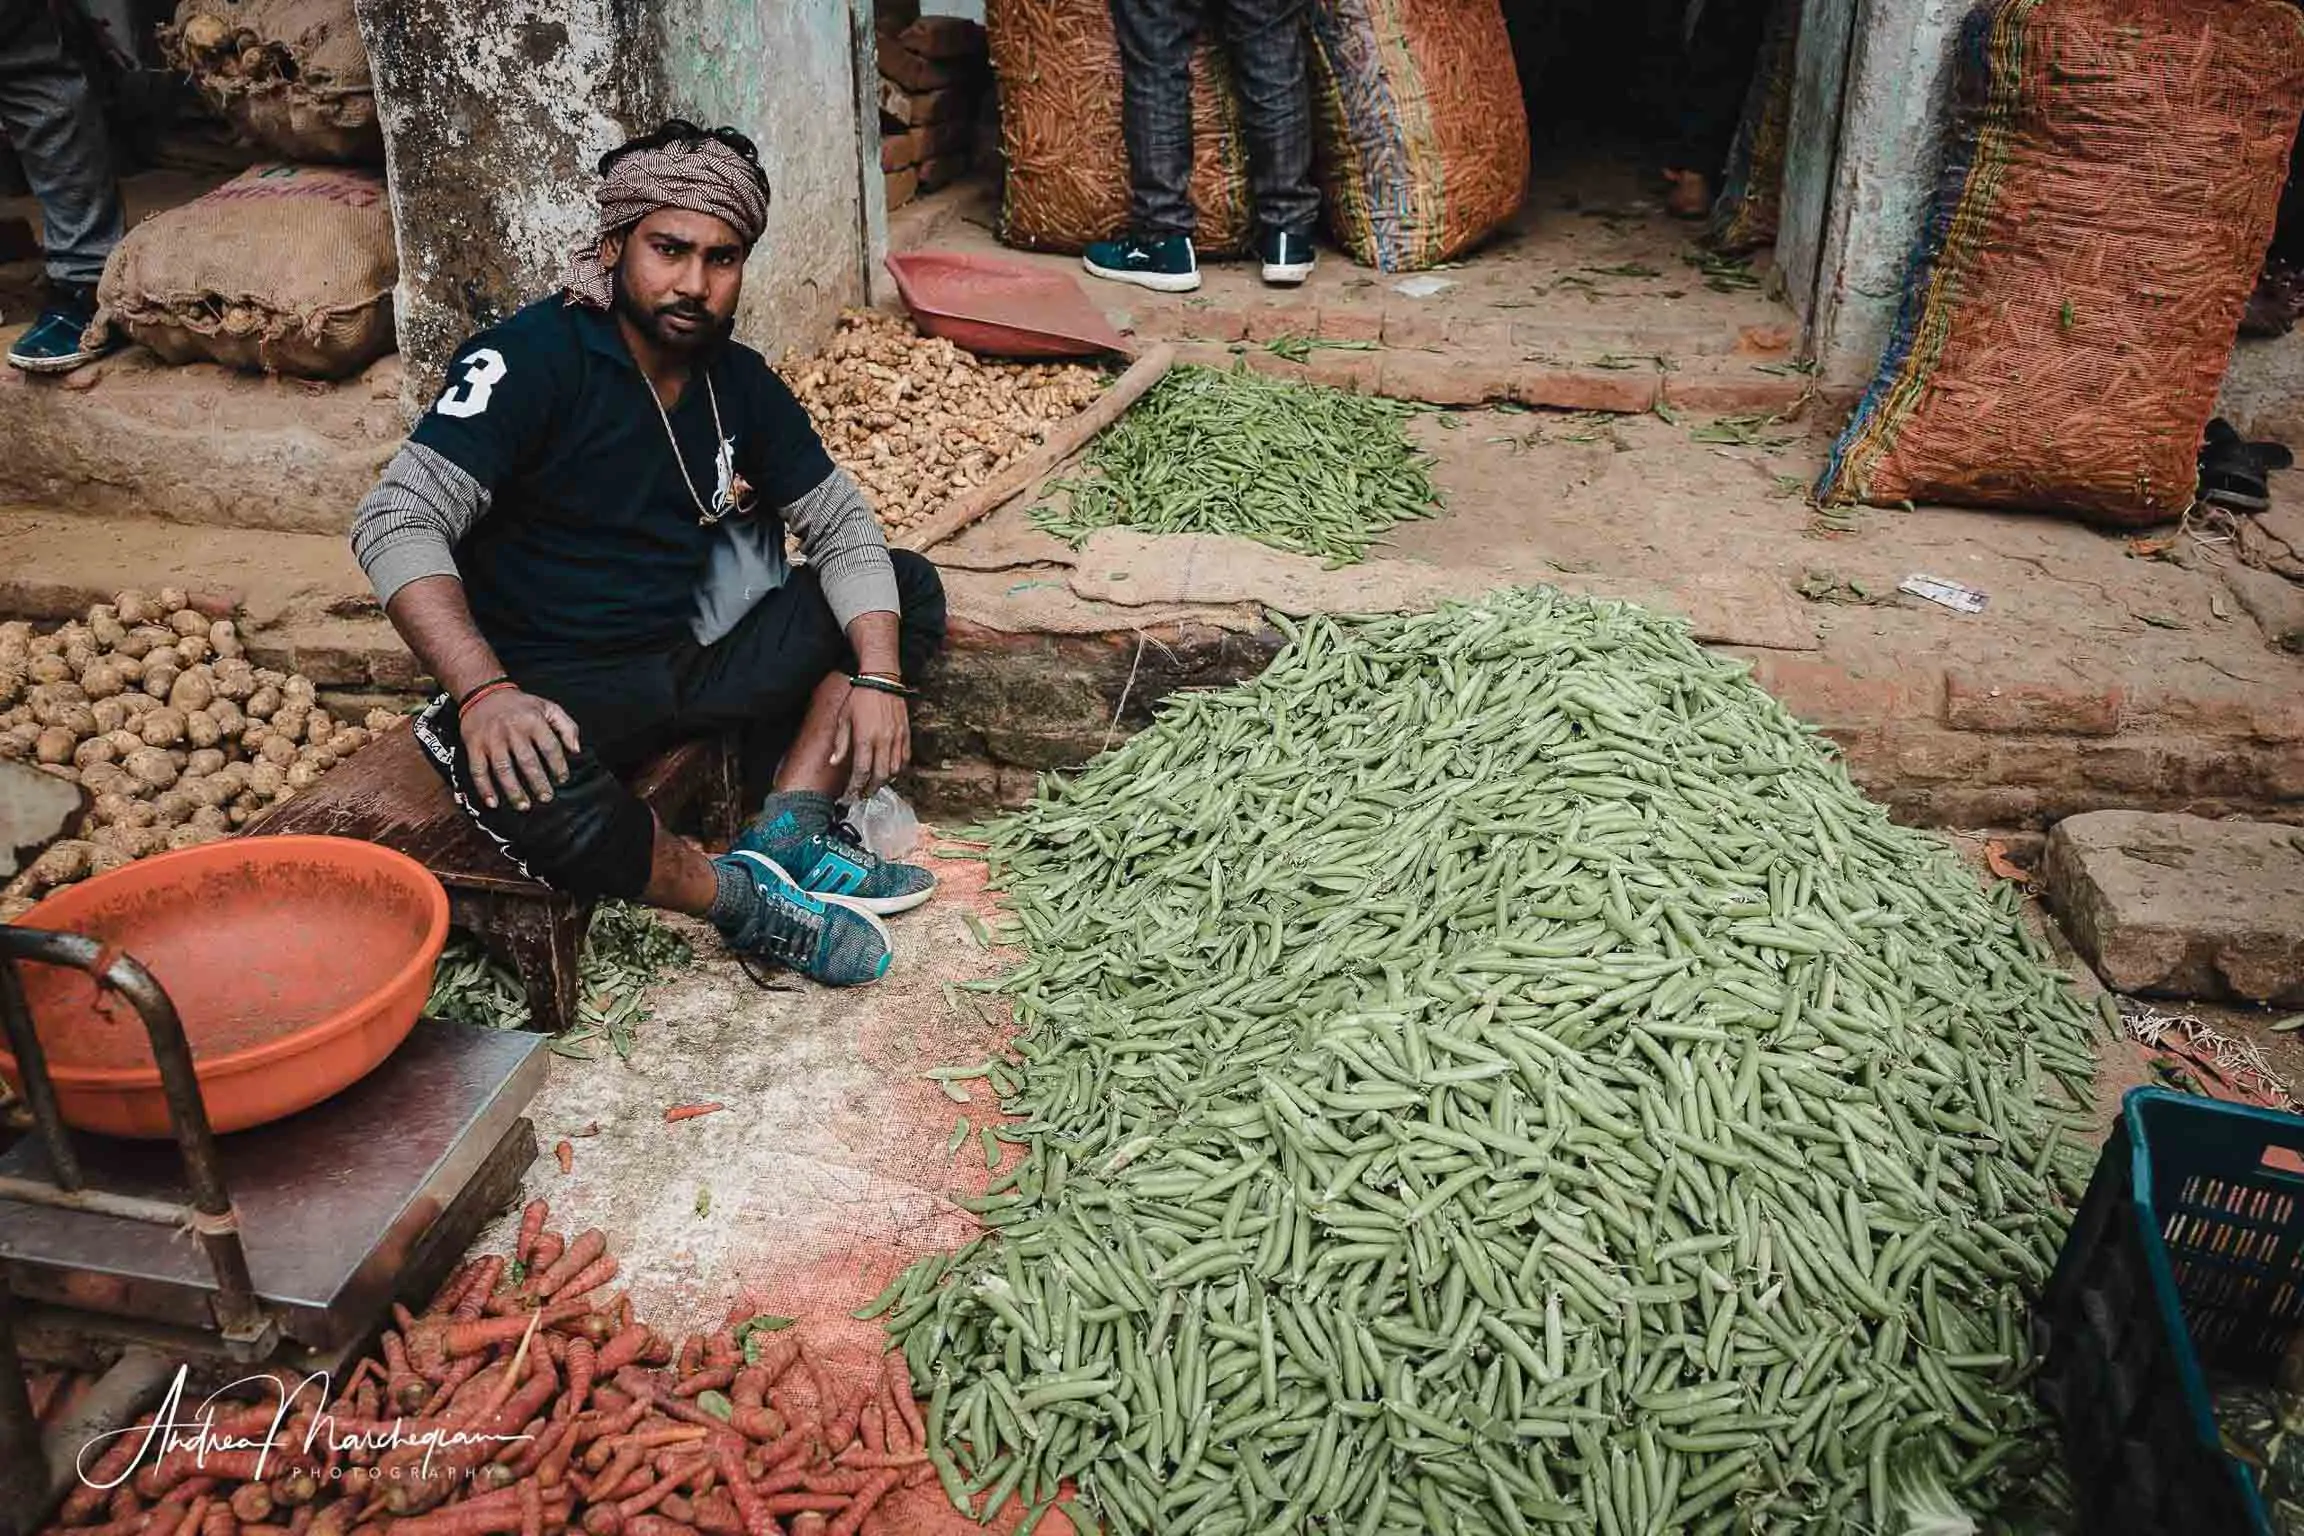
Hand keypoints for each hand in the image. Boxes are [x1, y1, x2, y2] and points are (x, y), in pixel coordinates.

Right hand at [461, 689, 580, 810]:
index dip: (558, 765)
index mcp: (533, 721)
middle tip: (546, 798)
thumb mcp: (548, 707)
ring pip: (503, 769)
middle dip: (538, 782)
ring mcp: (492, 739)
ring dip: (513, 790)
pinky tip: (493, 802)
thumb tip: (576, 750)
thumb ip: (567, 726)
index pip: (550, 747)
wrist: (484, 693)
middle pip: (527, 761)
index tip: (562, 779)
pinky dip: (484, 788)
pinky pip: (478, 770)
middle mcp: (512, 730)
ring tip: (524, 805)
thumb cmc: (520, 705)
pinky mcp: (474, 745)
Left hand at [830, 685, 909, 800]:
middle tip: (863, 795)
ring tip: (875, 784)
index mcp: (865, 738)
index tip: (850, 794)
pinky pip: (905, 758)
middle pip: (880, 776)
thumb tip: (834, 762)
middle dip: (871, 789)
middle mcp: (883, 740)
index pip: (862, 772)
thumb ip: (840, 743)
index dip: (856, 787)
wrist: (881, 679)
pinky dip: (898, 769)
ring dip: (884, 781)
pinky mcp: (906, 733)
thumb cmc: (859, 697)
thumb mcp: (843, 718)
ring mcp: (897, 738)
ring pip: (894, 770)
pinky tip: (890, 772)